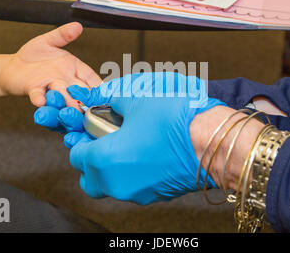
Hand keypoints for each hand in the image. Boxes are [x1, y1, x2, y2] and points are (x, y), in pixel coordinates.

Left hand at [0, 22, 101, 107]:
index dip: (97, 85)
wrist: (12, 67)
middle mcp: (64, 79)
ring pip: (62, 94)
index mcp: (72, 68)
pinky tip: (41, 101)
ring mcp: (50, 86)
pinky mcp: (34, 89)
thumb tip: (77, 26)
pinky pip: (38, 94)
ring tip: (71, 106)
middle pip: (79, 90)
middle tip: (90, 104)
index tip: (104, 93)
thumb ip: (63, 34)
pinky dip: (40, 98)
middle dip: (86, 97)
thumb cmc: (33, 56)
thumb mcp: (48, 41)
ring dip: (67, 101)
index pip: (90, 77)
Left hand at [59, 72, 224, 204]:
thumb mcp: (136, 96)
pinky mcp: (157, 194)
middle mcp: (117, 183)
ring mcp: (138, 192)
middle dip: (93, 158)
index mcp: (104, 160)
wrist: (212, 140)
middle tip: (106, 138)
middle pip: (90, 176)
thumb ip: (111, 97)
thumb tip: (103, 97)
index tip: (93, 126)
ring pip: (112, 183)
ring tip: (130, 141)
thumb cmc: (174, 119)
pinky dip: (133, 171)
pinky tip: (147, 150)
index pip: (76, 155)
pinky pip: (134, 185)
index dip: (83, 137)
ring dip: (113, 165)